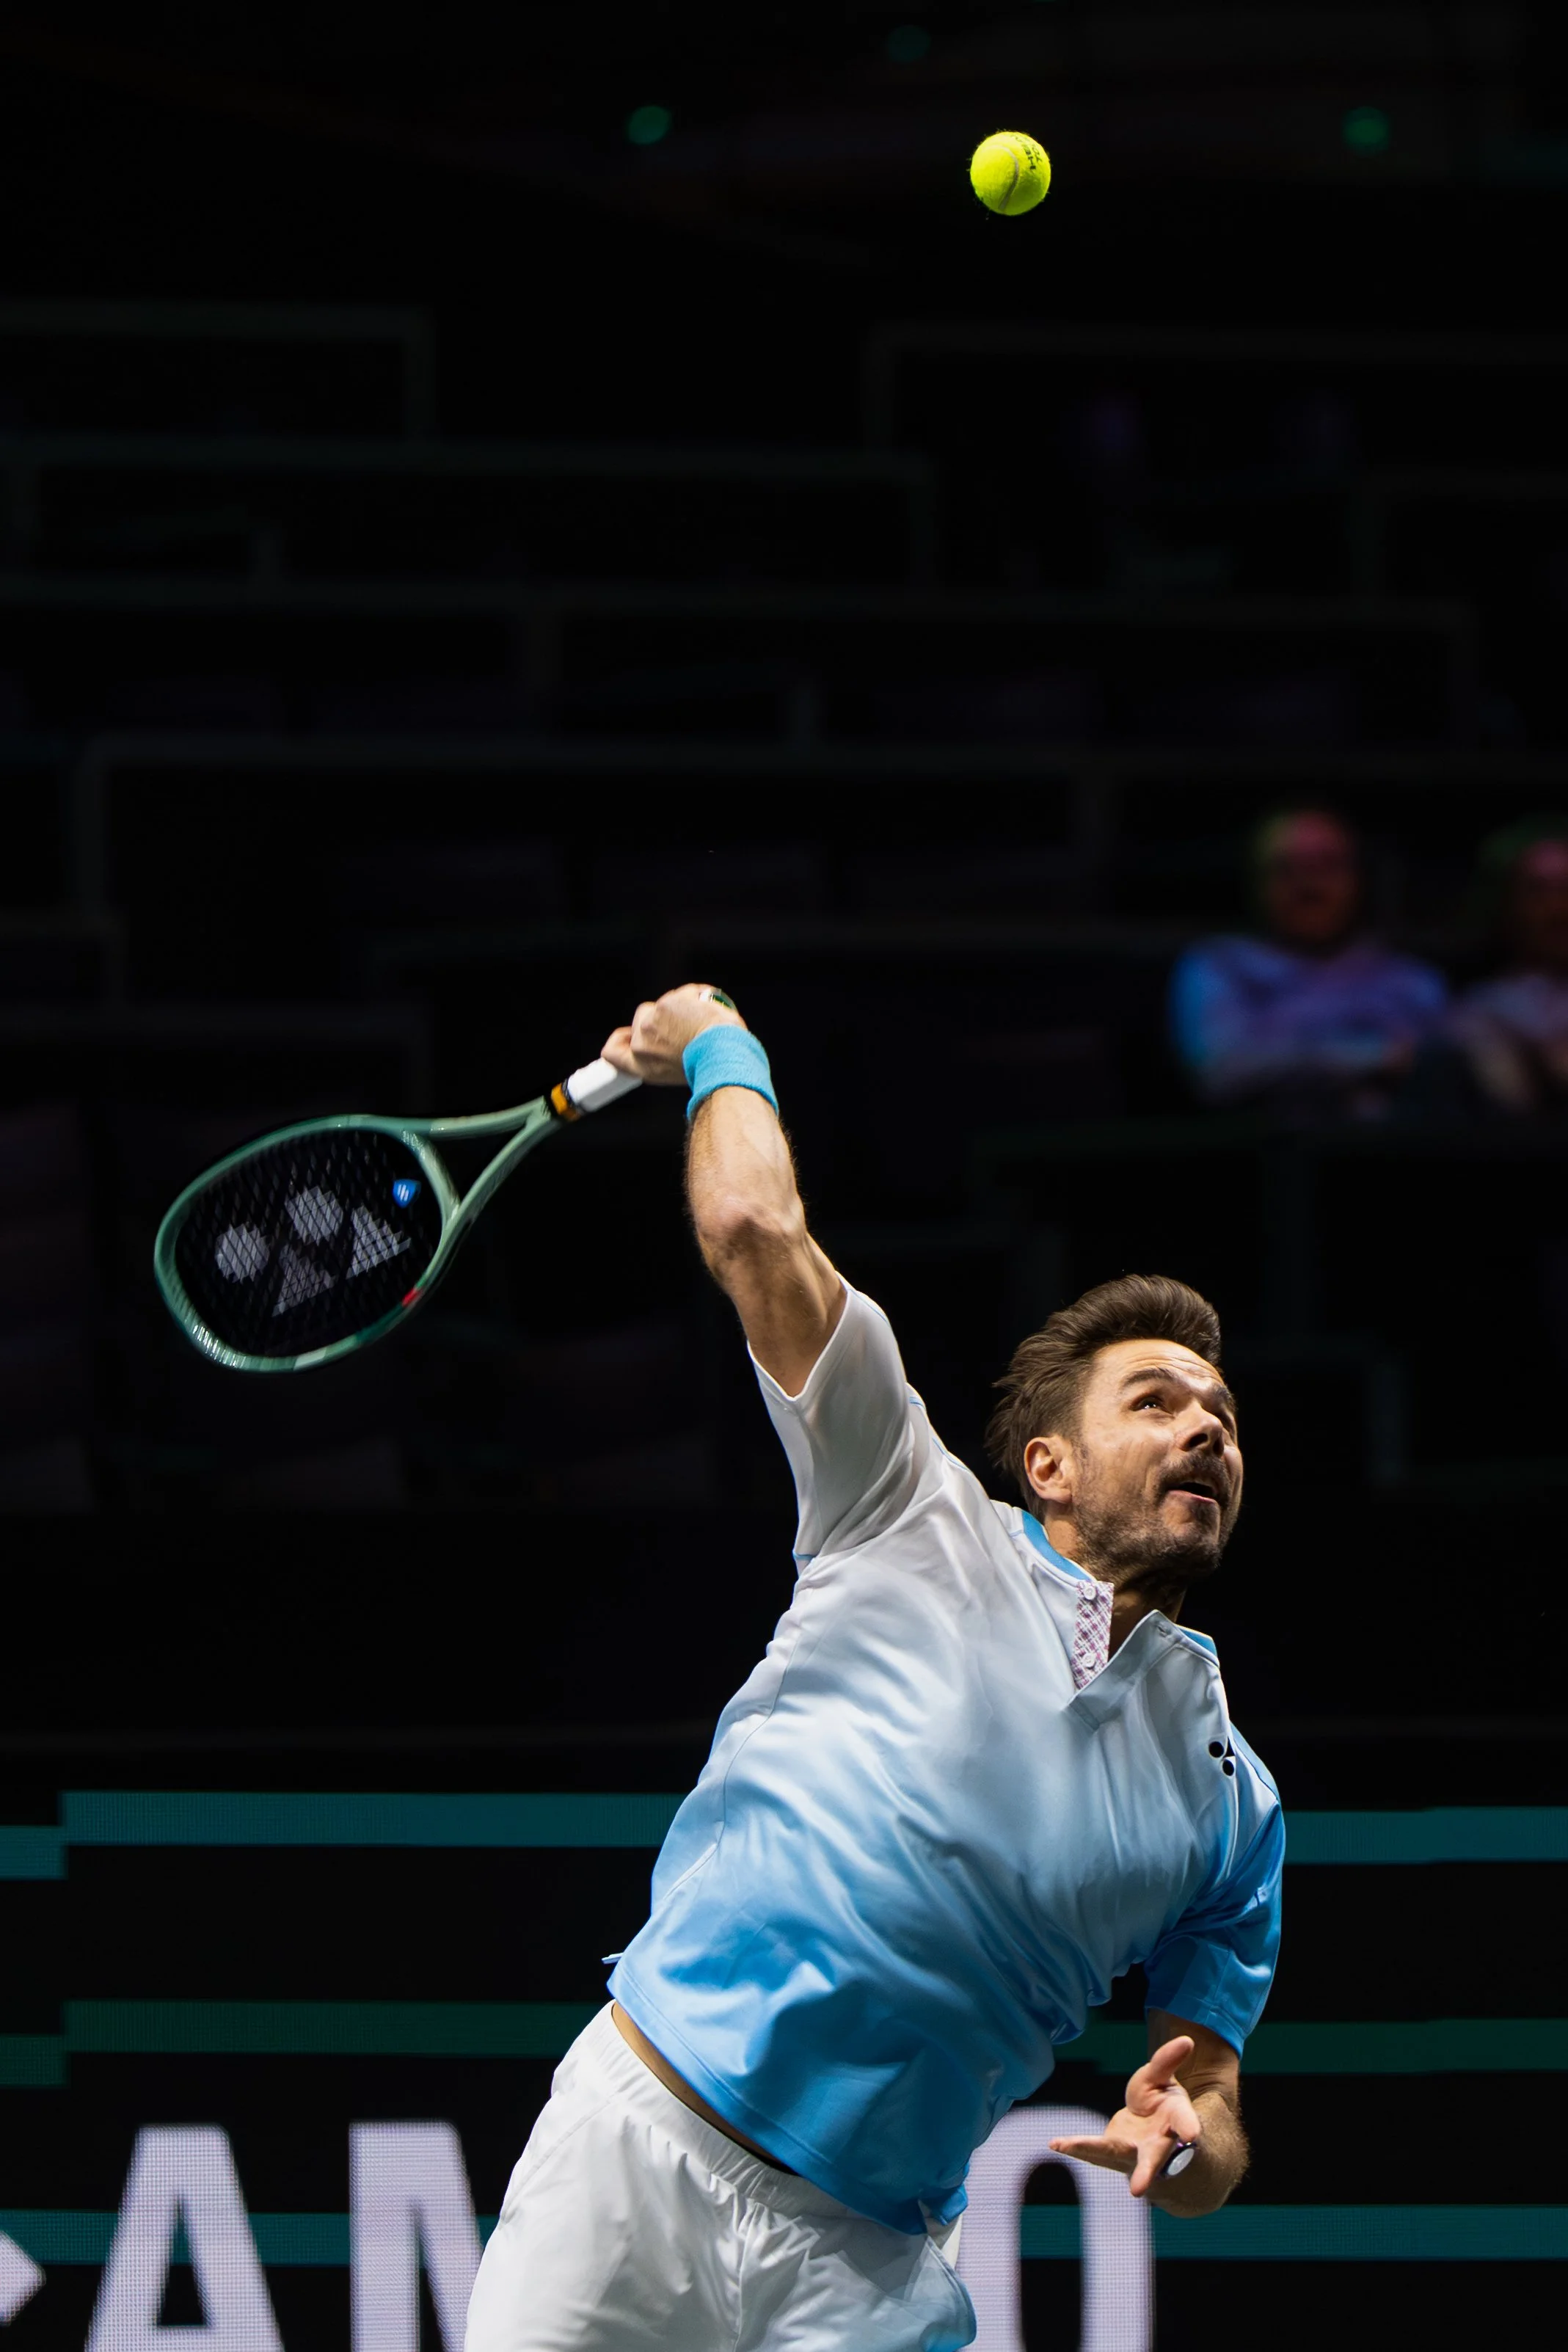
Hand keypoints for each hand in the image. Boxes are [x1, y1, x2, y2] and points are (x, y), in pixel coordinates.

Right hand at [602, 984, 743, 1087]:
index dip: (619, 1040)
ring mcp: (650, 1023)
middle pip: (641, 1019)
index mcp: (642, 1066)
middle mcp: (640, 1045)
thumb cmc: (709, 1067)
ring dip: (681, 1007)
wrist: (722, 1057)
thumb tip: (666, 1039)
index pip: (612, 1051)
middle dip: (662, 1017)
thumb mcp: (677, 1072)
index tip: (628, 1034)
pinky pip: (682, 993)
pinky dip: (697, 997)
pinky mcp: (665, 1005)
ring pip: (663, 1003)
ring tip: (703, 1022)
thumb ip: (661, 1056)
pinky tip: (708, 1008)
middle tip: (686, 1025)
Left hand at [1048, 2035, 1202, 2198]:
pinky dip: (1075, 2146)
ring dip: (1090, 2151)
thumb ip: (1168, 2061)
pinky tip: (1055, 2143)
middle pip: (1151, 2158)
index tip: (1192, 2135)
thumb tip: (1187, 2039)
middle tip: (1138, 2189)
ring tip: (1066, 2145)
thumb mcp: (1164, 2079)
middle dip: (1145, 2172)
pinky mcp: (1110, 2152)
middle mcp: (1156, 2144)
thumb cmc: (1161, 2102)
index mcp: (1176, 2121)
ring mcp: (1132, 2153)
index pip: (1184, 2123)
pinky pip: (1092, 2150)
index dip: (1188, 2127)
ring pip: (1113, 2153)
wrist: (1151, 2129)